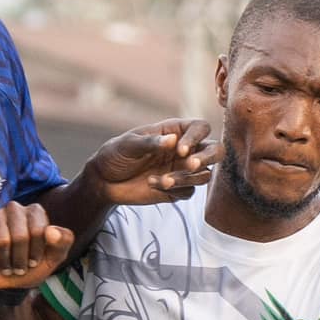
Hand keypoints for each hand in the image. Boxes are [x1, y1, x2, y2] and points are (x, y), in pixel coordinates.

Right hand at [0, 201, 74, 291]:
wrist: (7, 282)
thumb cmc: (31, 266)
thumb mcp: (53, 259)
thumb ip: (62, 243)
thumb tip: (51, 231)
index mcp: (36, 212)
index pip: (38, 231)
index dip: (36, 252)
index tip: (34, 262)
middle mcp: (16, 209)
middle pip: (20, 236)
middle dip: (20, 259)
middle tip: (19, 267)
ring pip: (2, 241)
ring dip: (6, 261)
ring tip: (7, 265)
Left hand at [85, 120, 217, 206]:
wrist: (104, 180)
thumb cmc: (116, 154)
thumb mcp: (129, 144)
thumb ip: (150, 142)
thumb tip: (173, 140)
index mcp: (175, 131)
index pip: (201, 128)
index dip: (196, 137)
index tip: (180, 150)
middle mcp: (184, 150)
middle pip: (215, 151)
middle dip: (207, 158)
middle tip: (191, 166)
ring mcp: (182, 170)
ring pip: (204, 175)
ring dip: (187, 179)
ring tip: (163, 181)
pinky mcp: (177, 190)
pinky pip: (188, 192)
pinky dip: (174, 190)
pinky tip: (152, 184)